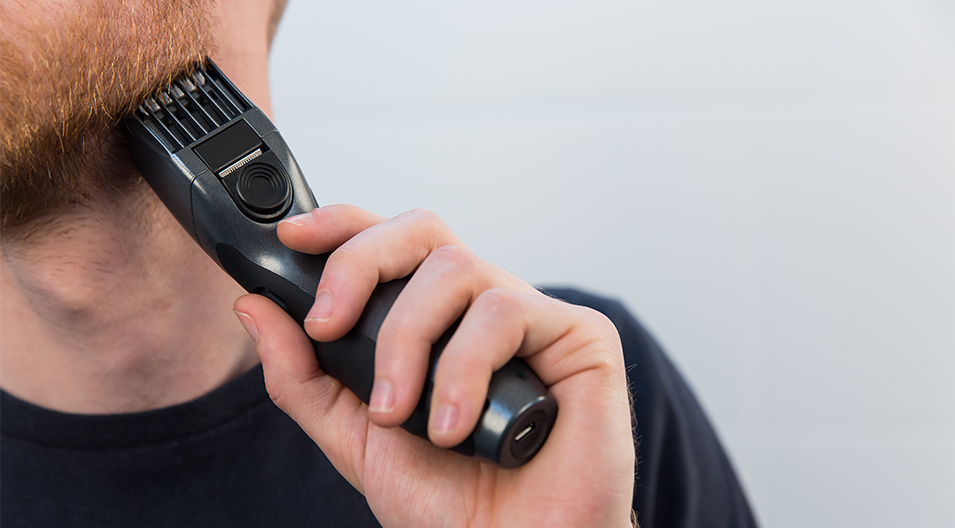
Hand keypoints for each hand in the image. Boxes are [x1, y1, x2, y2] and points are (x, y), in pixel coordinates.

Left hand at [233, 205, 634, 526]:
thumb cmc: (452, 503)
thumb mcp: (356, 438)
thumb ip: (305, 377)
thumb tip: (257, 308)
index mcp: (437, 321)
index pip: (392, 244)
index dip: (344, 225)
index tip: (293, 239)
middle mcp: (482, 308)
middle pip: (422, 229)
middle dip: (361, 263)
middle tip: (327, 326)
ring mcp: (533, 318)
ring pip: (456, 267)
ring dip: (408, 341)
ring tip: (399, 413)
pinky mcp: (579, 336)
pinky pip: (505, 312)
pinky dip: (463, 369)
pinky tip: (456, 427)